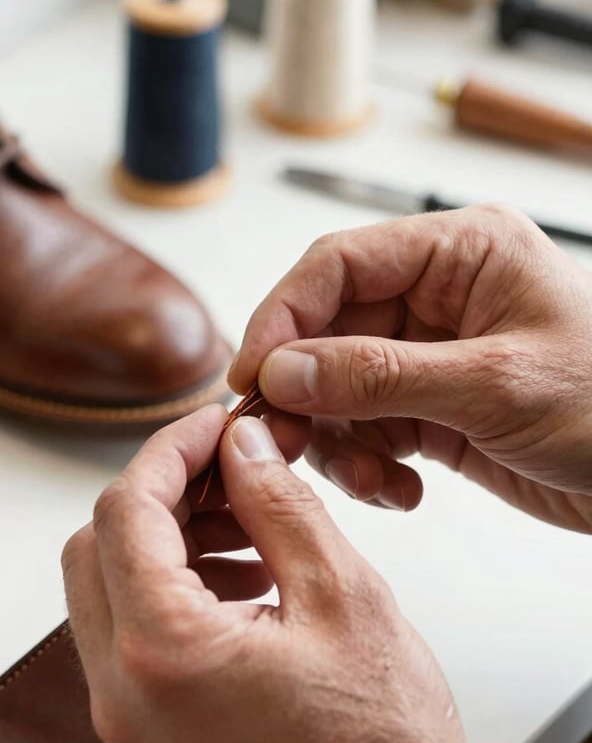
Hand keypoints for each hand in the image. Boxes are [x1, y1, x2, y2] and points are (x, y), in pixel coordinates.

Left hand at [63, 406, 503, 742]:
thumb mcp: (345, 599)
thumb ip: (280, 508)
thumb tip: (244, 449)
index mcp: (163, 655)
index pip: (124, 512)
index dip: (168, 452)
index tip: (212, 427)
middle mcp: (123, 699)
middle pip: (96, 550)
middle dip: (159, 496)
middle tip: (227, 473)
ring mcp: (129, 730)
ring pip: (109, 597)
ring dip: (164, 546)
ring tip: (247, 532)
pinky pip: (131, 647)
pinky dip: (169, 598)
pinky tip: (239, 587)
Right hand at [229, 205, 591, 531]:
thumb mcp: (494, 385)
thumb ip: (380, 376)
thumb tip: (282, 372)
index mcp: (459, 252)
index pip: (338, 266)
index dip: (282, 316)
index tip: (249, 376)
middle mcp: (435, 295)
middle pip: (326, 332)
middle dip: (304, 394)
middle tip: (286, 444)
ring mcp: (429, 353)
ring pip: (337, 388)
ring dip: (337, 440)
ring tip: (370, 479)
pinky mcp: (429, 405)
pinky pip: (365, 428)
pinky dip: (367, 464)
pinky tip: (401, 490)